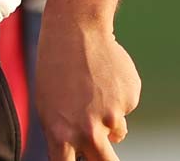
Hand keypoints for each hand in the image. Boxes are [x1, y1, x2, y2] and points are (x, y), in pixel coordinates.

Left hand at [34, 15, 141, 160]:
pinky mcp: (130, 99)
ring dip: (109, 120)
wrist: (75, 31)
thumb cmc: (56, 67)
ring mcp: (112, 115)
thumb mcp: (48, 105)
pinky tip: (106, 77)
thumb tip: (77, 154)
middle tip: (106, 154)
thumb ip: (64, 134)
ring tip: (94, 91)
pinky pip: (125, 108)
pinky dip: (118, 98)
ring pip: (117, 132)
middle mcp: (88, 129)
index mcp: (61, 133)